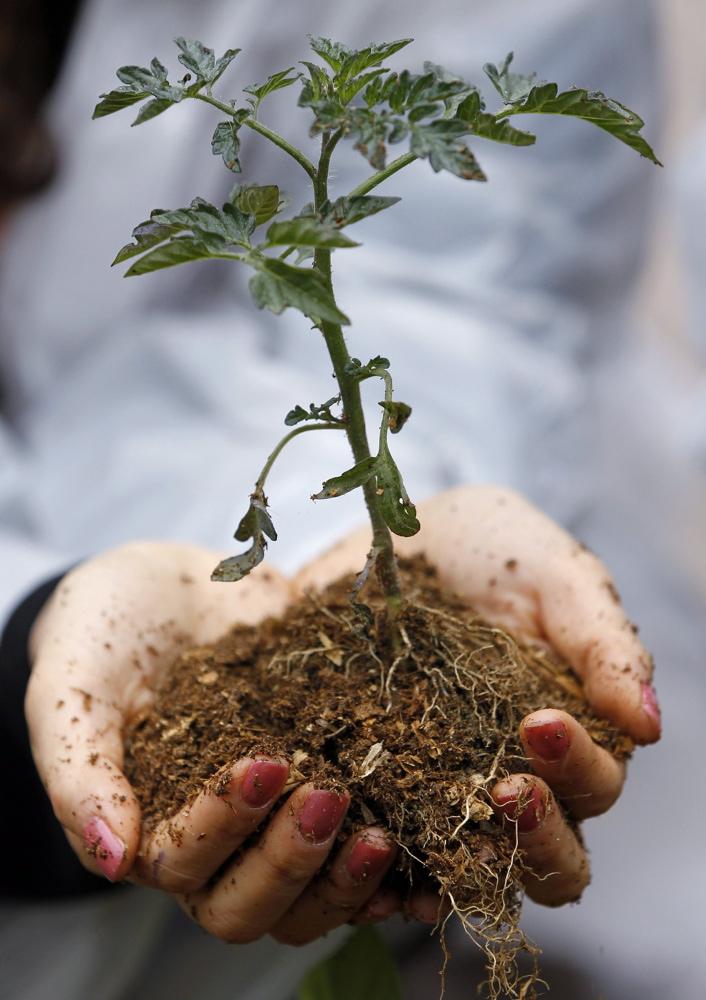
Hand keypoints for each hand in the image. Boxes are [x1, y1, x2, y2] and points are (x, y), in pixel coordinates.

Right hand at [26, 543, 396, 943]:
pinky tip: (427, 824)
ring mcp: (277, 812)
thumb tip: (111, 861)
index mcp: (151, 826)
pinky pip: (360, 832)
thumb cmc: (102, 631)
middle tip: (328, 793)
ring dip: (346, 874)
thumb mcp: (72, 686)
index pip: (184, 866)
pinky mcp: (327, 769)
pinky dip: (396, 848)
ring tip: (385, 827)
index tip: (261, 765)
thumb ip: (78, 770)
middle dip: (293, 860)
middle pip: (251, 902)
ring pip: (309, 890)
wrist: (167, 580)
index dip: (223, 830)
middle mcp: (218, 837)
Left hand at [294, 484, 660, 907]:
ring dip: (464, 858)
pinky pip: (383, 844)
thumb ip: (604, 644)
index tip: (540, 723)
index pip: (594, 788)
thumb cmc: (494, 551)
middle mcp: (512, 773)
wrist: (397, 532)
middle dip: (536, 833)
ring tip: (437, 815)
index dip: (577, 771)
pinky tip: (367, 844)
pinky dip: (381, 861)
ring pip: (470, 864)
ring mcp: (441, 783)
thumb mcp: (556, 578)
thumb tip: (648, 725)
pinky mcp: (375, 780)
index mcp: (570, 736)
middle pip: (546, 855)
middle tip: (506, 787)